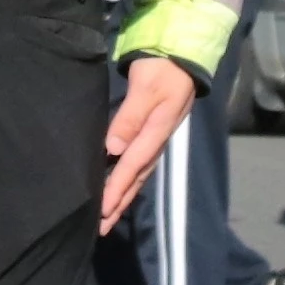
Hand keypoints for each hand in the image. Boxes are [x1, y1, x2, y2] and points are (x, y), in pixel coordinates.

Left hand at [96, 57, 194, 227]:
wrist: (182, 56)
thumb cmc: (163, 68)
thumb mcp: (146, 88)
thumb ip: (130, 117)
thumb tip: (113, 148)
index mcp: (157, 131)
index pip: (132, 165)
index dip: (116, 188)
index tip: (102, 210)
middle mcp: (157, 140)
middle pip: (136, 177)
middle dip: (120, 202)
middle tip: (102, 228)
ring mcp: (157, 138)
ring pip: (138, 174)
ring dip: (124, 196)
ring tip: (108, 217)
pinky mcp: (154, 132)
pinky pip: (139, 163)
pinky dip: (128, 179)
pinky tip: (119, 187)